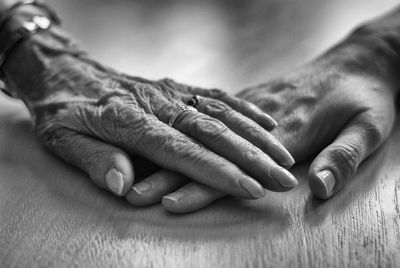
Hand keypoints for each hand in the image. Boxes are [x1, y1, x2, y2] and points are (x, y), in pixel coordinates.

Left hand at [3, 27, 297, 203]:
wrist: (66, 71)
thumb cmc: (63, 110)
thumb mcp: (63, 138)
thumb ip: (95, 160)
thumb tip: (124, 186)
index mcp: (131, 121)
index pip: (183, 151)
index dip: (218, 172)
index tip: (250, 188)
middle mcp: (159, 105)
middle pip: (213, 132)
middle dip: (251, 158)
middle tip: (283, 179)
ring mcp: (171, 93)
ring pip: (222, 113)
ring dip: (256, 136)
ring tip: (285, 157)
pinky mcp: (177, 87)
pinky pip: (217, 95)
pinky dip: (244, 109)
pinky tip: (266, 123)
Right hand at [131, 30, 399, 212]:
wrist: (365, 55)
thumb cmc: (371, 91)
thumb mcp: (377, 123)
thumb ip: (348, 156)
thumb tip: (320, 188)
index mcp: (290, 126)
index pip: (238, 159)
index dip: (202, 183)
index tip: (174, 202)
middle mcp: (263, 113)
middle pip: (208, 144)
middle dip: (174, 173)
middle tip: (143, 196)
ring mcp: (256, 100)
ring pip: (208, 126)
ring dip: (182, 153)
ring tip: (158, 175)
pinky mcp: (256, 94)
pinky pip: (221, 105)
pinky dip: (203, 127)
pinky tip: (194, 139)